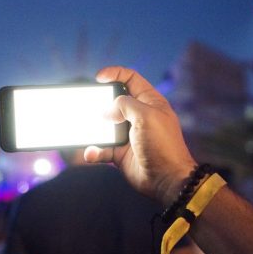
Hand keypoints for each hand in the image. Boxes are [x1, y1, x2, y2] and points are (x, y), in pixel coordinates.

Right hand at [84, 66, 195, 205]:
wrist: (167, 180)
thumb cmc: (162, 145)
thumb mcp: (145, 115)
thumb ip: (124, 105)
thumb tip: (107, 112)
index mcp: (150, 102)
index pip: (131, 79)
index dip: (115, 73)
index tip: (98, 78)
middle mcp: (139, 116)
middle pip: (114, 101)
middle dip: (100, 102)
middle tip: (88, 106)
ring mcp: (129, 135)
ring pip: (105, 126)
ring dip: (94, 129)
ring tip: (85, 130)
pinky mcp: (120, 153)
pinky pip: (102, 149)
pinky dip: (94, 151)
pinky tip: (91, 153)